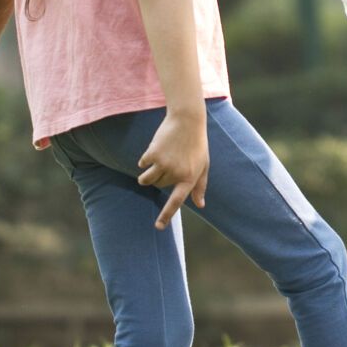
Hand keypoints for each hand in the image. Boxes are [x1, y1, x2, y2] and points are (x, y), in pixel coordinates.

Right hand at [135, 110, 208, 228]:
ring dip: (146, 175)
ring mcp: (163, 164)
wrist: (188, 120)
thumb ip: (200, 186)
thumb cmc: (197, 144)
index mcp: (189, 178)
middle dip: (161, 177)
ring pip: (147, 179)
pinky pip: (142, 164)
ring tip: (155, 163)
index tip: (158, 227)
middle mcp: (175, 173)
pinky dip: (145, 160)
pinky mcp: (152, 153)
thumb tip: (200, 205)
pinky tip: (156, 148)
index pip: (176, 202)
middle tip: (171, 161)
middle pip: (159, 185)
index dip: (166, 215)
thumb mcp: (203, 165)